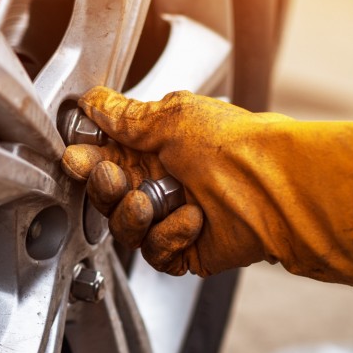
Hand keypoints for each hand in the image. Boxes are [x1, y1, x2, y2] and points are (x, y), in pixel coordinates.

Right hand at [61, 86, 352, 285]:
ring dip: (131, 215)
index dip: (86, 160)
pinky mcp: (185, 250)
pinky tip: (193, 220)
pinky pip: (154, 252)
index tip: (76, 157)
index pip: (105, 157)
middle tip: (114, 178)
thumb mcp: (172, 117)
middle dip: (104, 188)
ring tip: (150, 202)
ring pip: (124, 227)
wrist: (276, 188)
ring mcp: (172, 217)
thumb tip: (94, 101)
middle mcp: (163, 181)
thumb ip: (125, 115)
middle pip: (107, 196)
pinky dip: (168, 235)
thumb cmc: (236, 146)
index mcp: (156, 147)